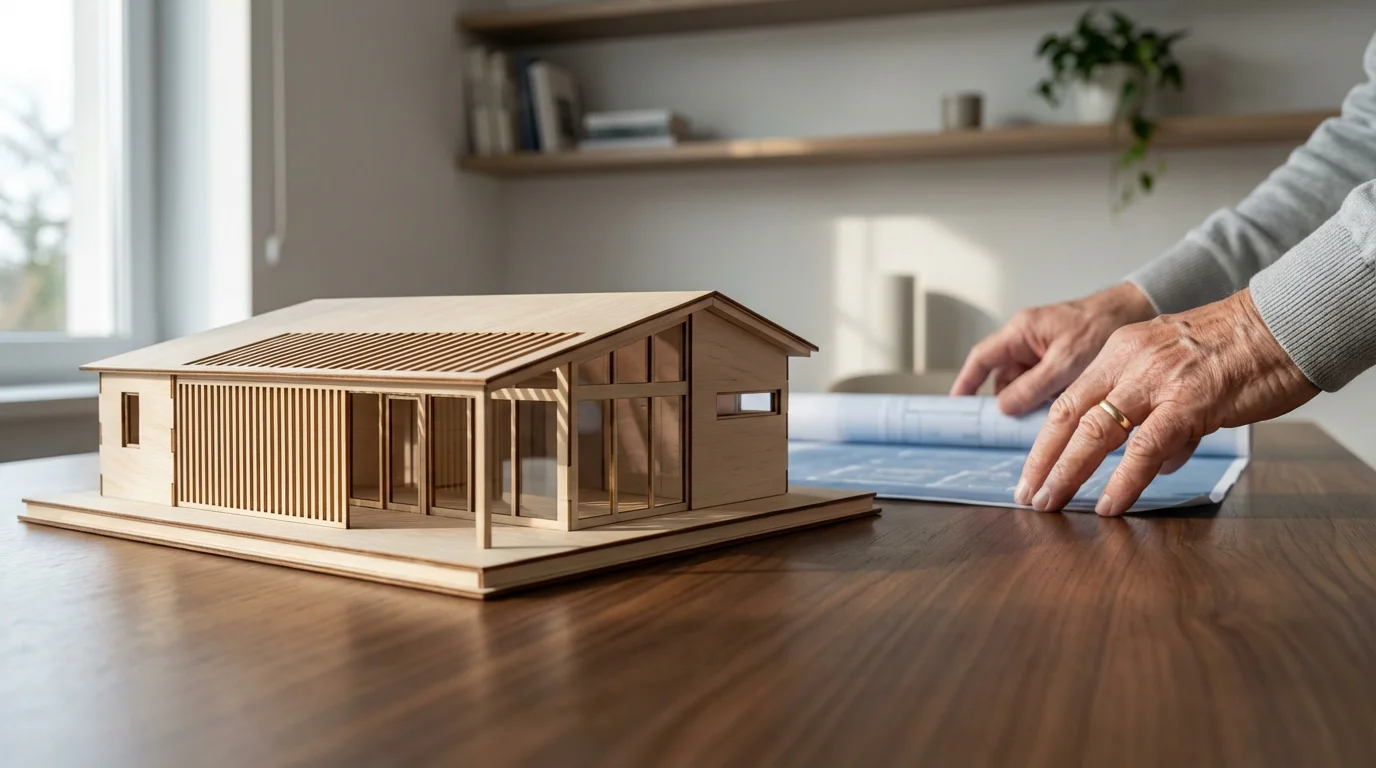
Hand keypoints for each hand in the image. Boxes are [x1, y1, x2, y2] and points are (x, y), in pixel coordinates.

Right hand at [951, 283, 1155, 414]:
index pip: (981, 359)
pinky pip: (1043, 384)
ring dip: (1035, 400)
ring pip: (1025, 384)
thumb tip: (1003, 408)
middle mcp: (1026, 340)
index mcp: (1020, 332)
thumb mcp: (1065, 362)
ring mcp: (1042, 350)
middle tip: (1024, 419)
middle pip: (1004, 378)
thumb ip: (1032, 387)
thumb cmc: (1100, 327)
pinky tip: (1066, 402)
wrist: (1135, 312)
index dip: (966, 382)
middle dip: (1013, 400)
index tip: (956, 406)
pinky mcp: (1058, 360)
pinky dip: (1050, 397)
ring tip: (1056, 406)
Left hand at [1014, 289, 1318, 515]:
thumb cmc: (1240, 349)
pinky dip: (1123, 481)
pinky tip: (1109, 505)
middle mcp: (1130, 361)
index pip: (1069, 400)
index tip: (1032, 473)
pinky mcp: (1189, 402)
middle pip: (1070, 417)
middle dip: (1044, 462)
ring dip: (1069, 474)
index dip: (1046, 441)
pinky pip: (1145, 449)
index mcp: (1121, 350)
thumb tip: (1156, 461)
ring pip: (1096, 432)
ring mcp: (1158, 381)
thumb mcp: (1179, 367)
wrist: (1286, 322)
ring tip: (1051, 504)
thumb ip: (1158, 410)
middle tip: (1028, 496)